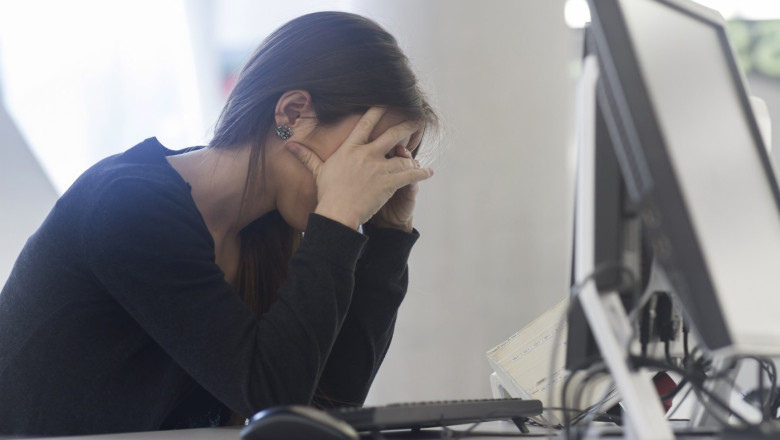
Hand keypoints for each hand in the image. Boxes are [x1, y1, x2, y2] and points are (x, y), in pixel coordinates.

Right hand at [285, 107, 433, 229]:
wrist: (337, 213)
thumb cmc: (327, 194)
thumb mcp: (318, 172)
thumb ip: (307, 156)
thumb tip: (289, 146)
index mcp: (350, 149)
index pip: (365, 123)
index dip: (378, 110)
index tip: (387, 102)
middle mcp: (366, 154)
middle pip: (392, 134)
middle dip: (406, 126)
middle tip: (417, 121)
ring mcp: (379, 168)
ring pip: (404, 157)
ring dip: (413, 159)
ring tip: (419, 161)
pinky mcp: (388, 182)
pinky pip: (410, 174)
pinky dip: (421, 173)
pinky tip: (428, 173)